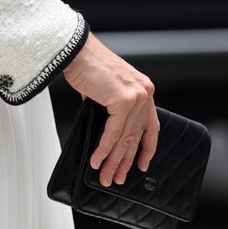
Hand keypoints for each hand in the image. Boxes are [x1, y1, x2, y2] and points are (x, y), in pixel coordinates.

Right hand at [63, 33, 158, 186]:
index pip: (151, 126)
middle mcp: (144, 93)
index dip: (147, 148)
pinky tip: (97, 160)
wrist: (76, 51)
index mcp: (143, 89)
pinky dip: (103, 150)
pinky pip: (113, 134)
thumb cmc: (88, 65)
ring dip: (113, 161)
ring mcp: (136, 97)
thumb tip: (106, 130)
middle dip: (125, 161)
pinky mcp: (124, 101)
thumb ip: (112, 108)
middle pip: (136, 136)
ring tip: (105, 176)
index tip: (143, 165)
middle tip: (116, 177)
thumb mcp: (107, 89)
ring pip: (125, 138)